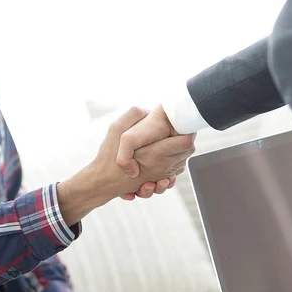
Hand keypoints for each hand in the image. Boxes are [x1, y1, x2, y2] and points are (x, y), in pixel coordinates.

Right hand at [57, 107, 194, 226]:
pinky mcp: (158, 181)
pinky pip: (175, 173)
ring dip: (180, 153)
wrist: (103, 182)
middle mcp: (162, 166)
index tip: (181, 125)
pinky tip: (165, 158)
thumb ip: (131, 116)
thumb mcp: (115, 130)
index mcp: (155, 152)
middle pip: (188, 151)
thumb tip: (147, 109)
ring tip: (172, 144)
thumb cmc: (108, 157)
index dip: (187, 131)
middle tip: (178, 131)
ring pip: (183, 162)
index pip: (186, 141)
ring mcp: (161, 176)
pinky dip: (173, 166)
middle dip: (185, 140)